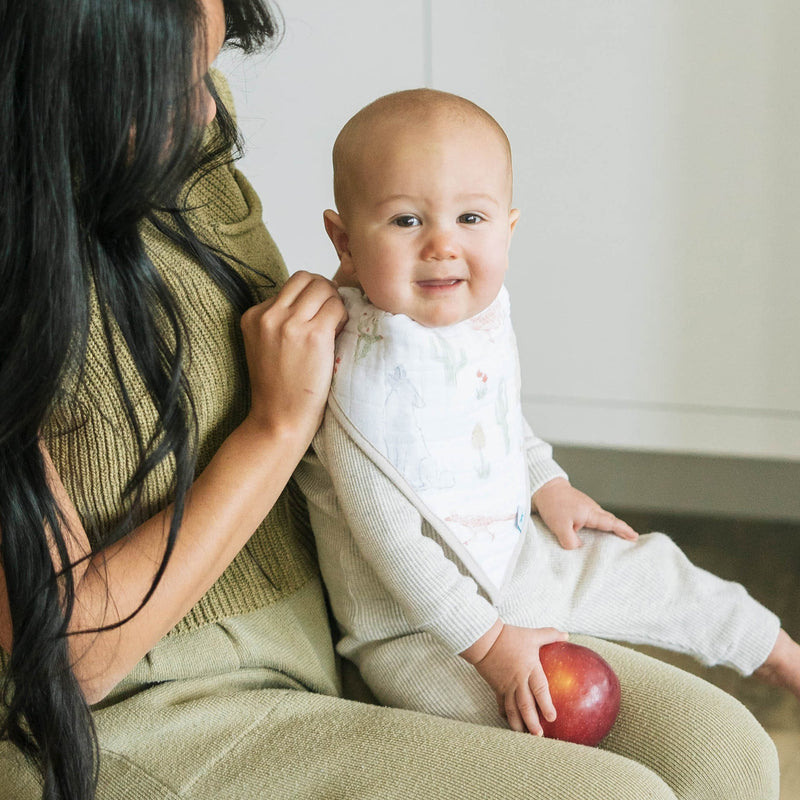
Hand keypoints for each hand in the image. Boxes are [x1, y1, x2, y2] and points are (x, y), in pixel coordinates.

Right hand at [240, 271, 346, 442]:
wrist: (279, 419)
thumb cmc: (279, 389)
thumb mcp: (266, 346)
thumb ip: (281, 320)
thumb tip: (317, 298)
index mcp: (253, 316)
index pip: (289, 286)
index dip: (310, 297)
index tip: (317, 316)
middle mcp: (268, 315)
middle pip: (306, 278)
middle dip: (324, 291)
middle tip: (332, 313)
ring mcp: (289, 324)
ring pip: (323, 288)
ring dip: (335, 302)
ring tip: (336, 325)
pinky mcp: (312, 335)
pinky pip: (336, 307)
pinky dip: (343, 316)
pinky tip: (340, 334)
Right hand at [471, 623, 568, 734]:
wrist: (484, 639)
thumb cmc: (509, 636)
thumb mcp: (532, 634)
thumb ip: (550, 635)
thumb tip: (566, 635)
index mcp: (529, 668)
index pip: (539, 690)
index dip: (546, 705)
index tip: (552, 718)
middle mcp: (518, 680)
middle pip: (525, 705)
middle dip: (532, 722)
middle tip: (539, 735)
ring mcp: (505, 685)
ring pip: (512, 709)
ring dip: (518, 723)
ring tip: (524, 736)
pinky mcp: (496, 687)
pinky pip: (501, 704)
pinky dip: (505, 714)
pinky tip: (509, 721)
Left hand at [532, 478, 637, 549]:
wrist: (545, 487)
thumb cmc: (553, 504)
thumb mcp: (560, 527)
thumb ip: (570, 541)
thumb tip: (578, 547)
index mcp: (590, 513)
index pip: (611, 523)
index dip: (624, 530)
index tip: (634, 536)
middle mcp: (592, 509)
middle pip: (610, 520)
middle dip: (621, 529)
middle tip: (631, 539)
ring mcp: (586, 506)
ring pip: (602, 518)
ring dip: (610, 527)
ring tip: (616, 538)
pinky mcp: (580, 506)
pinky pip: (594, 517)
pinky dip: (598, 524)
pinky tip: (596, 531)